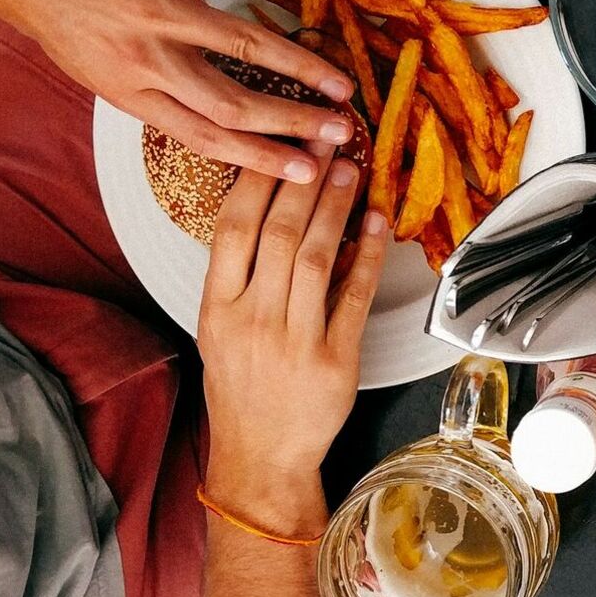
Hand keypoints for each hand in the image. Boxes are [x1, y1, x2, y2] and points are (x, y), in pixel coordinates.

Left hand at [0, 0, 354, 181]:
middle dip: (294, 122)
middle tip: (342, 133)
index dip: (262, 159)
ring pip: (242, 45)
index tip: (306, 173)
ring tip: (342, 81)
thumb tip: (197, 104)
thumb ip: (146, 85)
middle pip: (234, 103)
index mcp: (132, 93)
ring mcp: (155, 10)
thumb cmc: (49, 9)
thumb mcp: (93, 67)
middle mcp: (147, 60)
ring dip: (300, 65)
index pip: (207, 137)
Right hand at [198, 152, 385, 493]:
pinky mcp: (335, 360)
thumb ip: (240, 276)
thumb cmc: (242, 388)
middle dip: (304, 180)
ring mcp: (295, 340)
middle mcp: (253, 319)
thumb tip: (273, 211)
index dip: (258, 180)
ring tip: (349, 170)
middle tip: (325, 140)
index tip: (279, 144)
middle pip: (279, 233)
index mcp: (217, 308)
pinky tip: (377, 224)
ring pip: (317, 257)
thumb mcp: (220, 329)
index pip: (232, 228)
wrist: (261, 456)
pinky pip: (355, 297)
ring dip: (336, 208)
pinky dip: (368, 256)